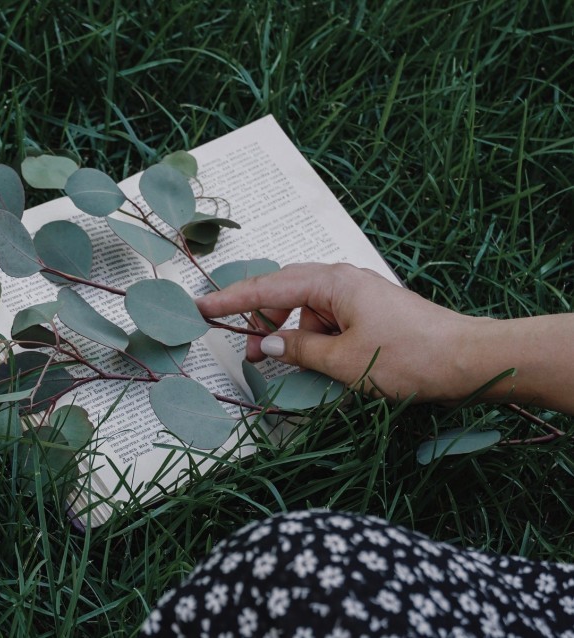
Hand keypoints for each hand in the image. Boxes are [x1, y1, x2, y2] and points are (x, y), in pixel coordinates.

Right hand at [196, 263, 488, 403]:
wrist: (468, 360)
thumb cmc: (407, 358)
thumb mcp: (343, 360)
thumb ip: (298, 349)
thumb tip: (266, 341)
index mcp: (332, 282)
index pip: (268, 288)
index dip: (231, 300)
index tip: (200, 308)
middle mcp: (342, 280)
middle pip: (284, 292)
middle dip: (260, 319)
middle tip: (246, 351)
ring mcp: (358, 295)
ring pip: (307, 309)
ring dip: (290, 333)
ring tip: (284, 362)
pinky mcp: (369, 312)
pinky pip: (328, 320)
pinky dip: (314, 339)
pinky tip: (318, 362)